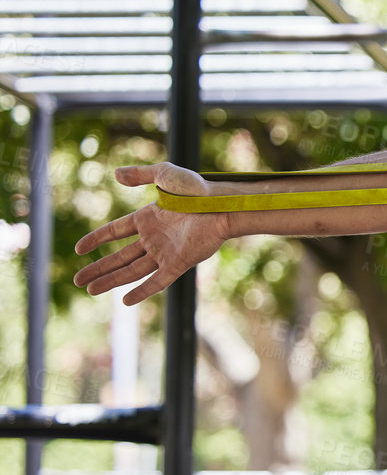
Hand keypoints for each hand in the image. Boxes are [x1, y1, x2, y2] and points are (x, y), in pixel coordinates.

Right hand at [72, 163, 232, 304]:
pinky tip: (125, 300)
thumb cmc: (197, 189)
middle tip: (77, 280)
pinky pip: (157, 281)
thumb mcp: (164, 174)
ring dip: (111, 281)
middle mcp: (154, 238)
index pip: (115, 232)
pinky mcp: (179, 263)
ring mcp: (166, 252)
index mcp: (147, 218)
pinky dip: (142, 291)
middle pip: (119, 257)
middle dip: (98, 268)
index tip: (79, 249)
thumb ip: (141, 174)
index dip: (96, 239)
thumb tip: (116, 174)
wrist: (221, 206)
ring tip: (89, 290)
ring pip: (132, 271)